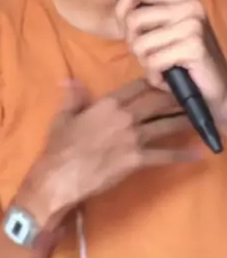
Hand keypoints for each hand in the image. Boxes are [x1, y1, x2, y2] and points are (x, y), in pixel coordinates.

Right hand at [18, 79, 195, 228]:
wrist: (61, 176)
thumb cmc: (59, 147)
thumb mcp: (63, 117)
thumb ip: (73, 98)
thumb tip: (70, 80)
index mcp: (108, 104)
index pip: (137, 86)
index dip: (153, 82)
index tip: (165, 81)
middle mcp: (125, 116)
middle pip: (157, 102)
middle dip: (175, 98)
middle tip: (189, 96)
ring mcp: (134, 138)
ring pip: (165, 124)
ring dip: (183, 120)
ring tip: (198, 118)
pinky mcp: (138, 158)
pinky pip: (164, 155)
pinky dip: (181, 155)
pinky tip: (196, 154)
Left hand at [116, 0, 226, 122]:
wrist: (217, 90)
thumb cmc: (186, 63)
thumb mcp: (165, 33)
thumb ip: (147, 18)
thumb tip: (120, 13)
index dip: (121, 10)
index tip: (126, 30)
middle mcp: (189, 6)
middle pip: (133, 19)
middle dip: (133, 44)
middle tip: (150, 56)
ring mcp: (192, 26)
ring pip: (139, 44)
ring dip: (145, 63)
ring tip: (162, 68)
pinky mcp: (193, 47)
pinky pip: (152, 61)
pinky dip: (155, 76)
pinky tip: (168, 79)